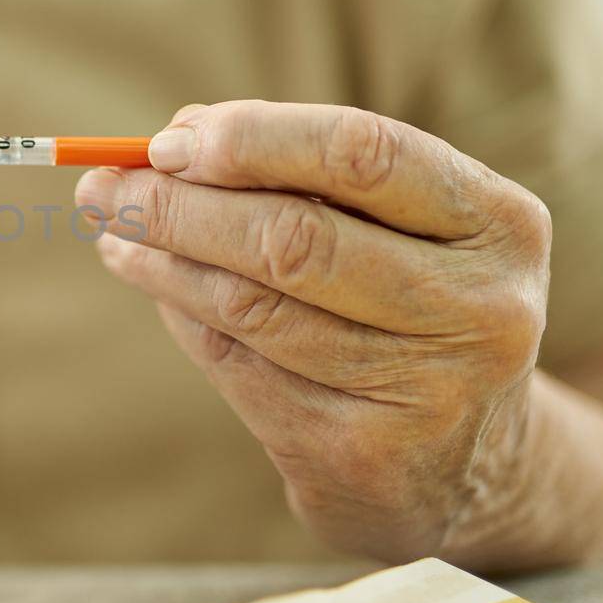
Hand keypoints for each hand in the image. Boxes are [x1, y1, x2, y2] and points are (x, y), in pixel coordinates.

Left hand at [76, 101, 552, 563]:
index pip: (361, 152)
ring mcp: (428, 392)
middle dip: (178, 206)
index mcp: (500, 223)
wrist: (470, 466)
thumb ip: (302, 175)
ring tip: (113, 234)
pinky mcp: (362, 456)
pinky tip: (156, 289)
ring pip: (253, 306)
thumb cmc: (413, 306)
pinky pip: (239, 367)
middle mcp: (480, 308)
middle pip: (294, 237)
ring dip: (162, 263)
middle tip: (102, 189)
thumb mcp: (399, 229)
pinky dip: (183, 318)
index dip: (250, 140)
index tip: (165, 140)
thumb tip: (175, 135)